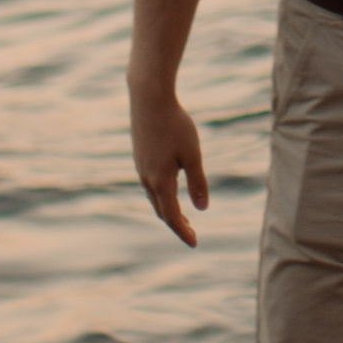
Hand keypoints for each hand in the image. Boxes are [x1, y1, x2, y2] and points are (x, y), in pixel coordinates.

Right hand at [133, 88, 209, 242]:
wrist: (149, 99)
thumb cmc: (175, 125)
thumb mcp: (192, 155)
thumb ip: (197, 183)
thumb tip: (202, 209)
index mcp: (161, 181)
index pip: (172, 216)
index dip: (183, 232)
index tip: (195, 244)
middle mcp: (147, 179)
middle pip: (161, 210)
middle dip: (176, 224)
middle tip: (191, 233)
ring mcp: (140, 168)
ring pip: (154, 198)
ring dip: (167, 210)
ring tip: (182, 216)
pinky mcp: (139, 157)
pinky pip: (149, 185)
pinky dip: (160, 196)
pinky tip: (168, 190)